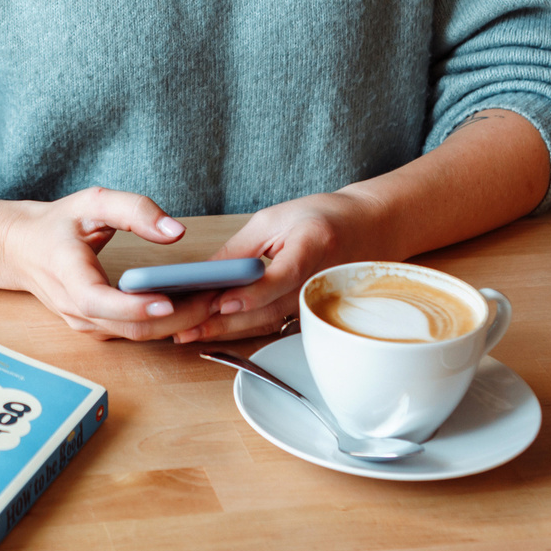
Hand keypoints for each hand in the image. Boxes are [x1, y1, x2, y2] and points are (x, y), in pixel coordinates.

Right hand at [0, 187, 220, 340]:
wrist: (20, 248)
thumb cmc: (57, 224)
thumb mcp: (93, 202)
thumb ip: (134, 210)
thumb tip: (176, 231)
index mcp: (68, 275)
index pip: (99, 301)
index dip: (134, 306)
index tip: (168, 300)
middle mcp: (76, 309)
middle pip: (130, 328)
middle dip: (177, 317)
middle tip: (217, 296)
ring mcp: (85, 324)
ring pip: (137, 336)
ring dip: (177, 322)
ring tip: (214, 299)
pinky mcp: (97, 328)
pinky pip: (134, 333)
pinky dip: (165, 323)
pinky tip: (192, 305)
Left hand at [167, 187, 391, 344]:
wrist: (366, 229)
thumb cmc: (320, 218)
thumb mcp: (275, 219)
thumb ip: (241, 250)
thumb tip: (203, 275)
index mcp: (314, 245)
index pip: (283, 274)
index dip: (252, 292)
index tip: (220, 301)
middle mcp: (319, 280)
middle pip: (269, 308)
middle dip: (224, 320)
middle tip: (184, 327)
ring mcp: (316, 303)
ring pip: (267, 323)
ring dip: (226, 330)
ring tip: (188, 333)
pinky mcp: (309, 314)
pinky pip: (273, 325)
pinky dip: (241, 329)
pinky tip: (213, 331)